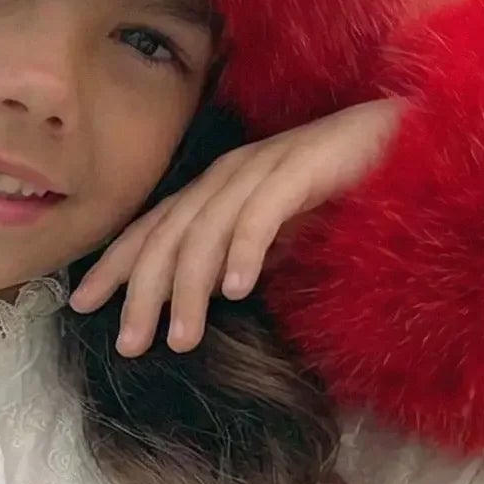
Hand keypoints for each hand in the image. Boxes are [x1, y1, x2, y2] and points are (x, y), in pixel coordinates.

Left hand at [68, 98, 402, 353]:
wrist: (403, 138)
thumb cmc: (340, 189)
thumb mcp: (278, 235)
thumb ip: (242, 257)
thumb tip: (211, 297)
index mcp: (215, 190)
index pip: (152, 230)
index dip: (115, 266)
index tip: (81, 307)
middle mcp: (227, 176)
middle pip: (168, 237)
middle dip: (142, 293)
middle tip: (128, 345)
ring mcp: (262, 169)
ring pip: (206, 232)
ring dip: (190, 289)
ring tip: (182, 339)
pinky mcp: (301, 168)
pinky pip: (262, 214)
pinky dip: (245, 251)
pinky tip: (238, 290)